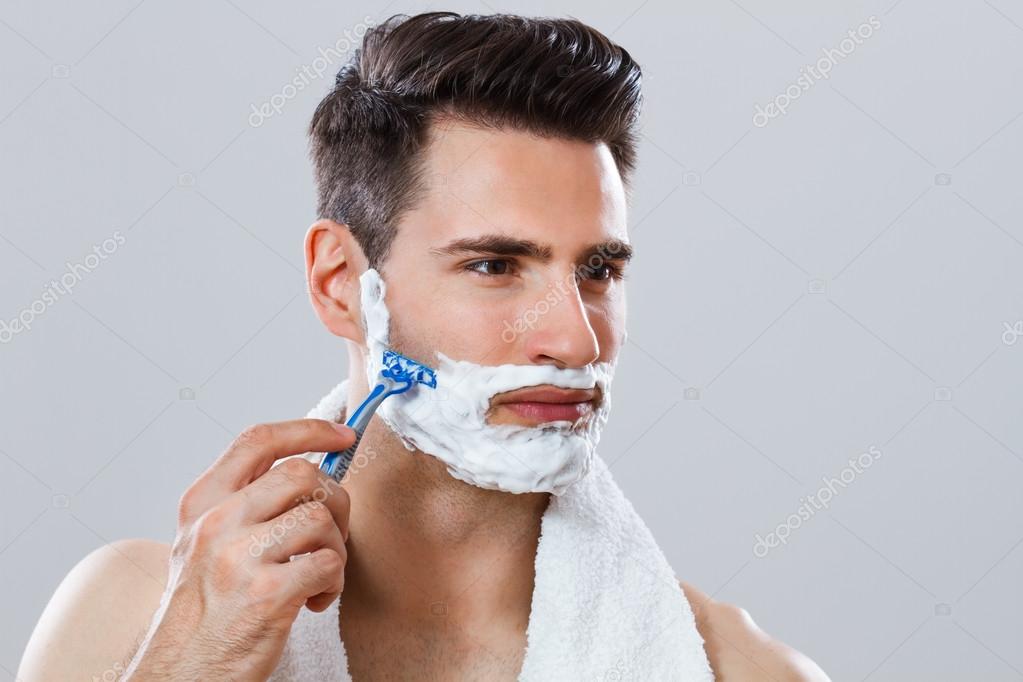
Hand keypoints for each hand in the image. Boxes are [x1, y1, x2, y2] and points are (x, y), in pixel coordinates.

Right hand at [124, 419, 354, 680]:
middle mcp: (217, 521)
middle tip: (329, 535)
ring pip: (322, 517)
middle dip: (334, 501)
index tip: (343, 435)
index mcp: (203, 502)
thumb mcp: (207, 541)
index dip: (309, 429)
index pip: (259, 440)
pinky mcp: (267, 592)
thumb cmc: (204, 609)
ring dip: (335, 549)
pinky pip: (329, 563)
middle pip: (303, 474)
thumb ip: (247, 502)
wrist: (182, 670)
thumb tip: (312, 471)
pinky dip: (333, 584)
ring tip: (316, 577)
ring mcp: (240, 556)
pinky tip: (312, 601)